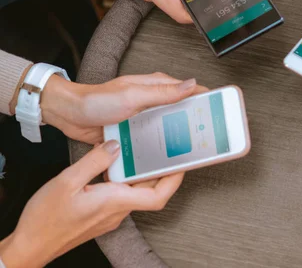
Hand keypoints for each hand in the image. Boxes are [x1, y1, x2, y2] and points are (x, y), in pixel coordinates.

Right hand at [0, 141, 183, 267]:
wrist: (31, 245)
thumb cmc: (45, 218)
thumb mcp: (67, 181)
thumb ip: (95, 161)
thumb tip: (116, 146)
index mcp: (115, 201)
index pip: (158, 196)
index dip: (174, 180)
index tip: (181, 163)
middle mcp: (118, 211)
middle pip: (150, 192)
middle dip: (161, 172)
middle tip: (165, 150)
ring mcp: (110, 216)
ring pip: (135, 193)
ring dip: (142, 175)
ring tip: (143, 152)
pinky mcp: (101, 216)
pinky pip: (121, 196)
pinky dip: (125, 181)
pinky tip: (116, 167)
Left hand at [39, 73, 205, 144]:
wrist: (69, 115)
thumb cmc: (97, 100)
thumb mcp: (133, 95)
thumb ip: (164, 92)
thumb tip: (192, 85)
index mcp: (157, 86)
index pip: (191, 91)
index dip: (207, 101)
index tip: (222, 112)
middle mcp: (154, 100)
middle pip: (183, 111)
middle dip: (197, 123)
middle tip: (210, 137)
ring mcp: (145, 116)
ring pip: (170, 127)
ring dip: (180, 136)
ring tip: (193, 151)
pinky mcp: (136, 131)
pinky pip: (155, 139)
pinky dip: (162, 145)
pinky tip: (167, 156)